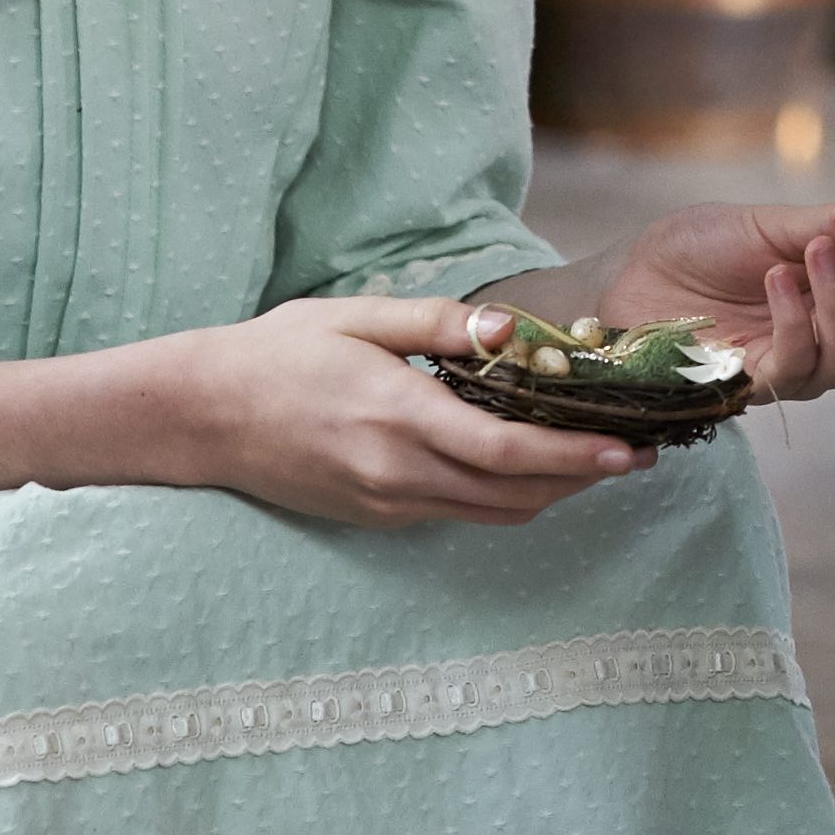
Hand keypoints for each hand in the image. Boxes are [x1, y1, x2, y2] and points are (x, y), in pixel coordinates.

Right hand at [170, 294, 655, 528]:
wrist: (199, 416)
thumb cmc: (278, 353)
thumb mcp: (357, 317)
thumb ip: (439, 325)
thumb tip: (511, 329)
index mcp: (399, 416)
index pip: (508, 450)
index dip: (576, 456)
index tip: (628, 449)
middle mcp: (397, 473)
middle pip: (515, 492)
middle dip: (583, 478)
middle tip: (635, 452)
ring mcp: (386, 504)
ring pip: (493, 513)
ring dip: (550, 492)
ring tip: (593, 460)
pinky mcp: (375, 517)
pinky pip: (459, 515)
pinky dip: (505, 496)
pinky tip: (525, 466)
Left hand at [609, 192, 834, 398]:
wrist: (629, 275)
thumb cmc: (694, 247)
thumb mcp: (766, 224)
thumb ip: (827, 223)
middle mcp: (825, 332)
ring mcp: (793, 363)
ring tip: (817, 250)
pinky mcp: (754, 385)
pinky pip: (797, 367)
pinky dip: (797, 323)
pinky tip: (778, 281)